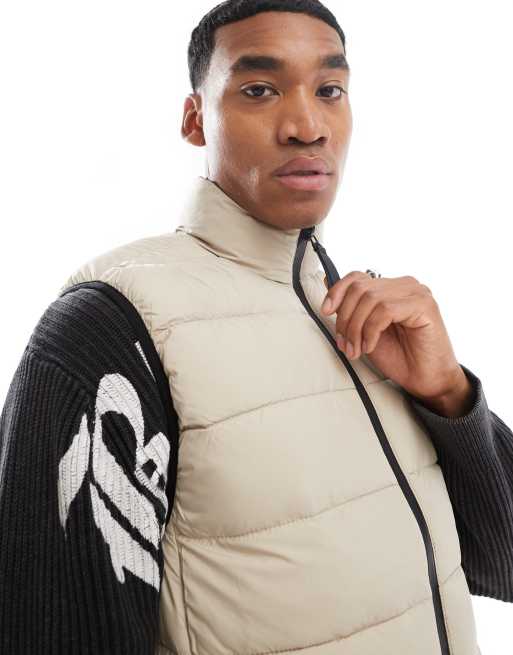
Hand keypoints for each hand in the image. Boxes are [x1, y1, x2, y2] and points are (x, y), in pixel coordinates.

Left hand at [321, 271, 467, 403]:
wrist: (426, 380)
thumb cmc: (400, 357)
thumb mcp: (365, 332)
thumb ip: (352, 312)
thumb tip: (328, 289)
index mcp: (390, 289)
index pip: (357, 277)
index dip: (337, 292)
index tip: (326, 311)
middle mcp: (404, 286)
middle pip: (359, 288)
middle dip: (346, 319)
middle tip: (346, 344)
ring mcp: (416, 293)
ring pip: (370, 299)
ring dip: (357, 328)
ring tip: (357, 349)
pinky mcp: (424, 305)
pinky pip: (385, 310)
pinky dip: (371, 330)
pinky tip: (371, 346)